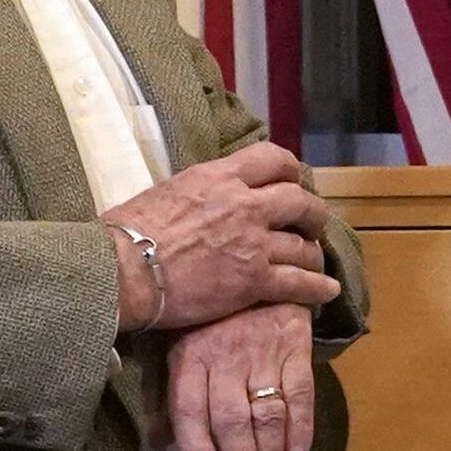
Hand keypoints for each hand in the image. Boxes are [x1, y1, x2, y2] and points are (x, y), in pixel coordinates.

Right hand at [118, 141, 338, 332]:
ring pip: (303, 244)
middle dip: (312, 213)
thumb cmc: (128, 231)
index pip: (273, 159)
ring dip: (312, 253)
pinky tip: (327, 291)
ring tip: (314, 261)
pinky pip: (299, 283)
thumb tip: (203, 196)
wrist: (123, 270)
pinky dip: (318, 288)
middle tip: (310, 223)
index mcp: (220, 176)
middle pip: (300, 201)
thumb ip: (199, 190)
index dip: (290, 171)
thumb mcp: (167, 190)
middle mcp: (245, 204)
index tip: (291, 182)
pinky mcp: (254, 281)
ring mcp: (253, 243)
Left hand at [168, 304, 318, 450]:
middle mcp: (224, 356)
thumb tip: (156, 443)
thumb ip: (164, 392)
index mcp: (188, 355)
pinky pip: (300, 393)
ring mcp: (262, 352)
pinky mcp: (294, 346)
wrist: (249, 262)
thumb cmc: (203, 312)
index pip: (190, 407)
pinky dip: (302, 427)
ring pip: (267, 413)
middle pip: (232, 419)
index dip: (197, 444)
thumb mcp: (170, 342)